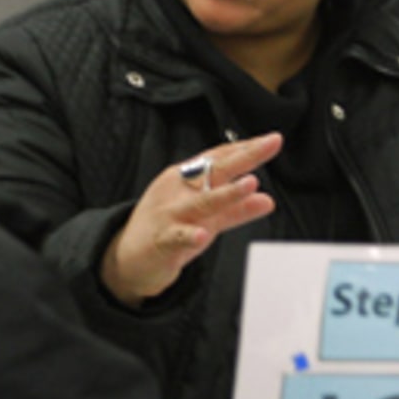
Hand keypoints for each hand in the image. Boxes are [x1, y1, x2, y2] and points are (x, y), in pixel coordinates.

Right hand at [100, 132, 281, 306]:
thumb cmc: (168, 230)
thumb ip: (236, 210)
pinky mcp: (160, 240)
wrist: (126, 259)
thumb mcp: (206, 218)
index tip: (272, 140)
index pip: (218, 157)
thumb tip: (268, 200)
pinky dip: (188, 235)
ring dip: (228, 193)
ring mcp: (169, 214)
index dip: (246, 147)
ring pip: (202, 201)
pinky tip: (201, 235)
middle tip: (271, 143)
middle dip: (245, 156)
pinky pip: (176, 237)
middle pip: (215, 169)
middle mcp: (178, 190)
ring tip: (251, 183)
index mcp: (186, 178)